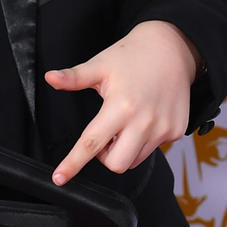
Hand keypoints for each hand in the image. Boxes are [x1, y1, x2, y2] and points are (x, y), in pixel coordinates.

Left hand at [45, 21, 199, 185]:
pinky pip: (152, 149)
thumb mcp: (100, 65)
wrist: (173, 48)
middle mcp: (144, 122)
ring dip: (124, 149)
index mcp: (121, 106)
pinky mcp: (176, 131)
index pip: (91, 143)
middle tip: (104, 134)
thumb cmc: (133, 56)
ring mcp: (163, 129)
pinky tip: (144, 119)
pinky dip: (143, 142)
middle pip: (116, 163)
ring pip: (134, 160)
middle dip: (105, 156)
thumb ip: (74, 77)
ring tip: (125, 123)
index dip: (73, 163)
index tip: (60, 177)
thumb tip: (50, 78)